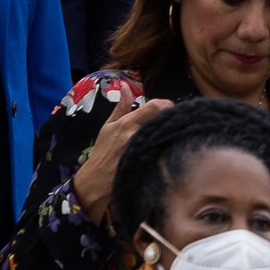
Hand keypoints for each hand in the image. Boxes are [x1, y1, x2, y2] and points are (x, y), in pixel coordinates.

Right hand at [72, 94, 173, 222]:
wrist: (97, 182)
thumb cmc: (103, 152)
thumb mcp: (108, 127)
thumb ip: (120, 107)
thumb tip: (125, 86)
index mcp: (127, 123)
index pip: (156, 106)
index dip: (166, 105)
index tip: (167, 109)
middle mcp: (138, 135)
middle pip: (166, 119)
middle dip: (172, 118)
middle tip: (171, 123)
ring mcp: (146, 151)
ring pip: (169, 135)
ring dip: (172, 133)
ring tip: (169, 136)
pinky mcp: (153, 165)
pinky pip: (169, 151)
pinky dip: (171, 147)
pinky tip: (169, 150)